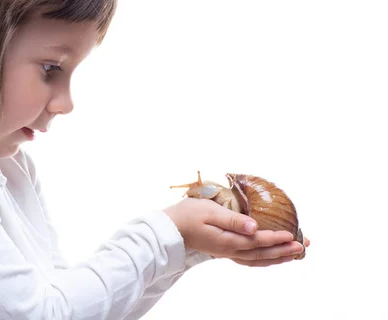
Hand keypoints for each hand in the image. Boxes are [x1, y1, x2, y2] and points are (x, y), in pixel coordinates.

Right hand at [163, 198, 308, 266]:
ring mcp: (226, 252)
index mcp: (227, 240)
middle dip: (283, 250)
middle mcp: (229, 250)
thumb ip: (233, 220)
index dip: (276, 238)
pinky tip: (268, 256)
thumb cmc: (187, 215)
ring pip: (257, 259)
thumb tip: (256, 227)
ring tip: (293, 254)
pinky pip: (248, 259)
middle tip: (303, 245)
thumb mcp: (209, 212)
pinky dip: (262, 259)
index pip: (258, 241)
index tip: (292, 234)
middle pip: (261, 254)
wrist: (168, 229)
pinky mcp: (223, 250)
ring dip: (276, 257)